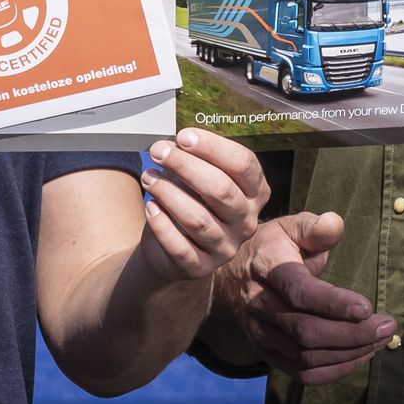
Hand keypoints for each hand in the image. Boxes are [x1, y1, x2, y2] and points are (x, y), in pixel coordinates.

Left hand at [139, 128, 267, 281]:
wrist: (171, 247)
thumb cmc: (190, 201)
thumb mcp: (199, 177)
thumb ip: (195, 159)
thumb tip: (173, 144)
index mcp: (255, 192)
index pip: (243, 164)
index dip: (213, 147)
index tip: (183, 136)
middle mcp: (247, 221)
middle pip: (220, 189)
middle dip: (185, 166)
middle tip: (158, 152)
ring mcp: (227, 248)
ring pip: (198, 218)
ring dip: (168, 193)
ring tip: (148, 177)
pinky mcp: (201, 267)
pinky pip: (180, 247)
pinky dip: (162, 225)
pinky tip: (150, 207)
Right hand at [216, 211, 394, 384]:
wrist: (234, 275)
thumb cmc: (274, 247)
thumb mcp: (291, 227)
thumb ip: (316, 227)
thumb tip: (336, 225)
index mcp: (266, 266)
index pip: (298, 291)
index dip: (332, 303)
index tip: (367, 307)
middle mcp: (258, 303)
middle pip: (306, 330)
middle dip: (353, 333)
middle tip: (387, 326)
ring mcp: (260, 331)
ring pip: (306, 356)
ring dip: (349, 353)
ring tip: (380, 340)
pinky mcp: (266, 352)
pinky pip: (302, 373)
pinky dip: (335, 370)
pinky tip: (360, 356)